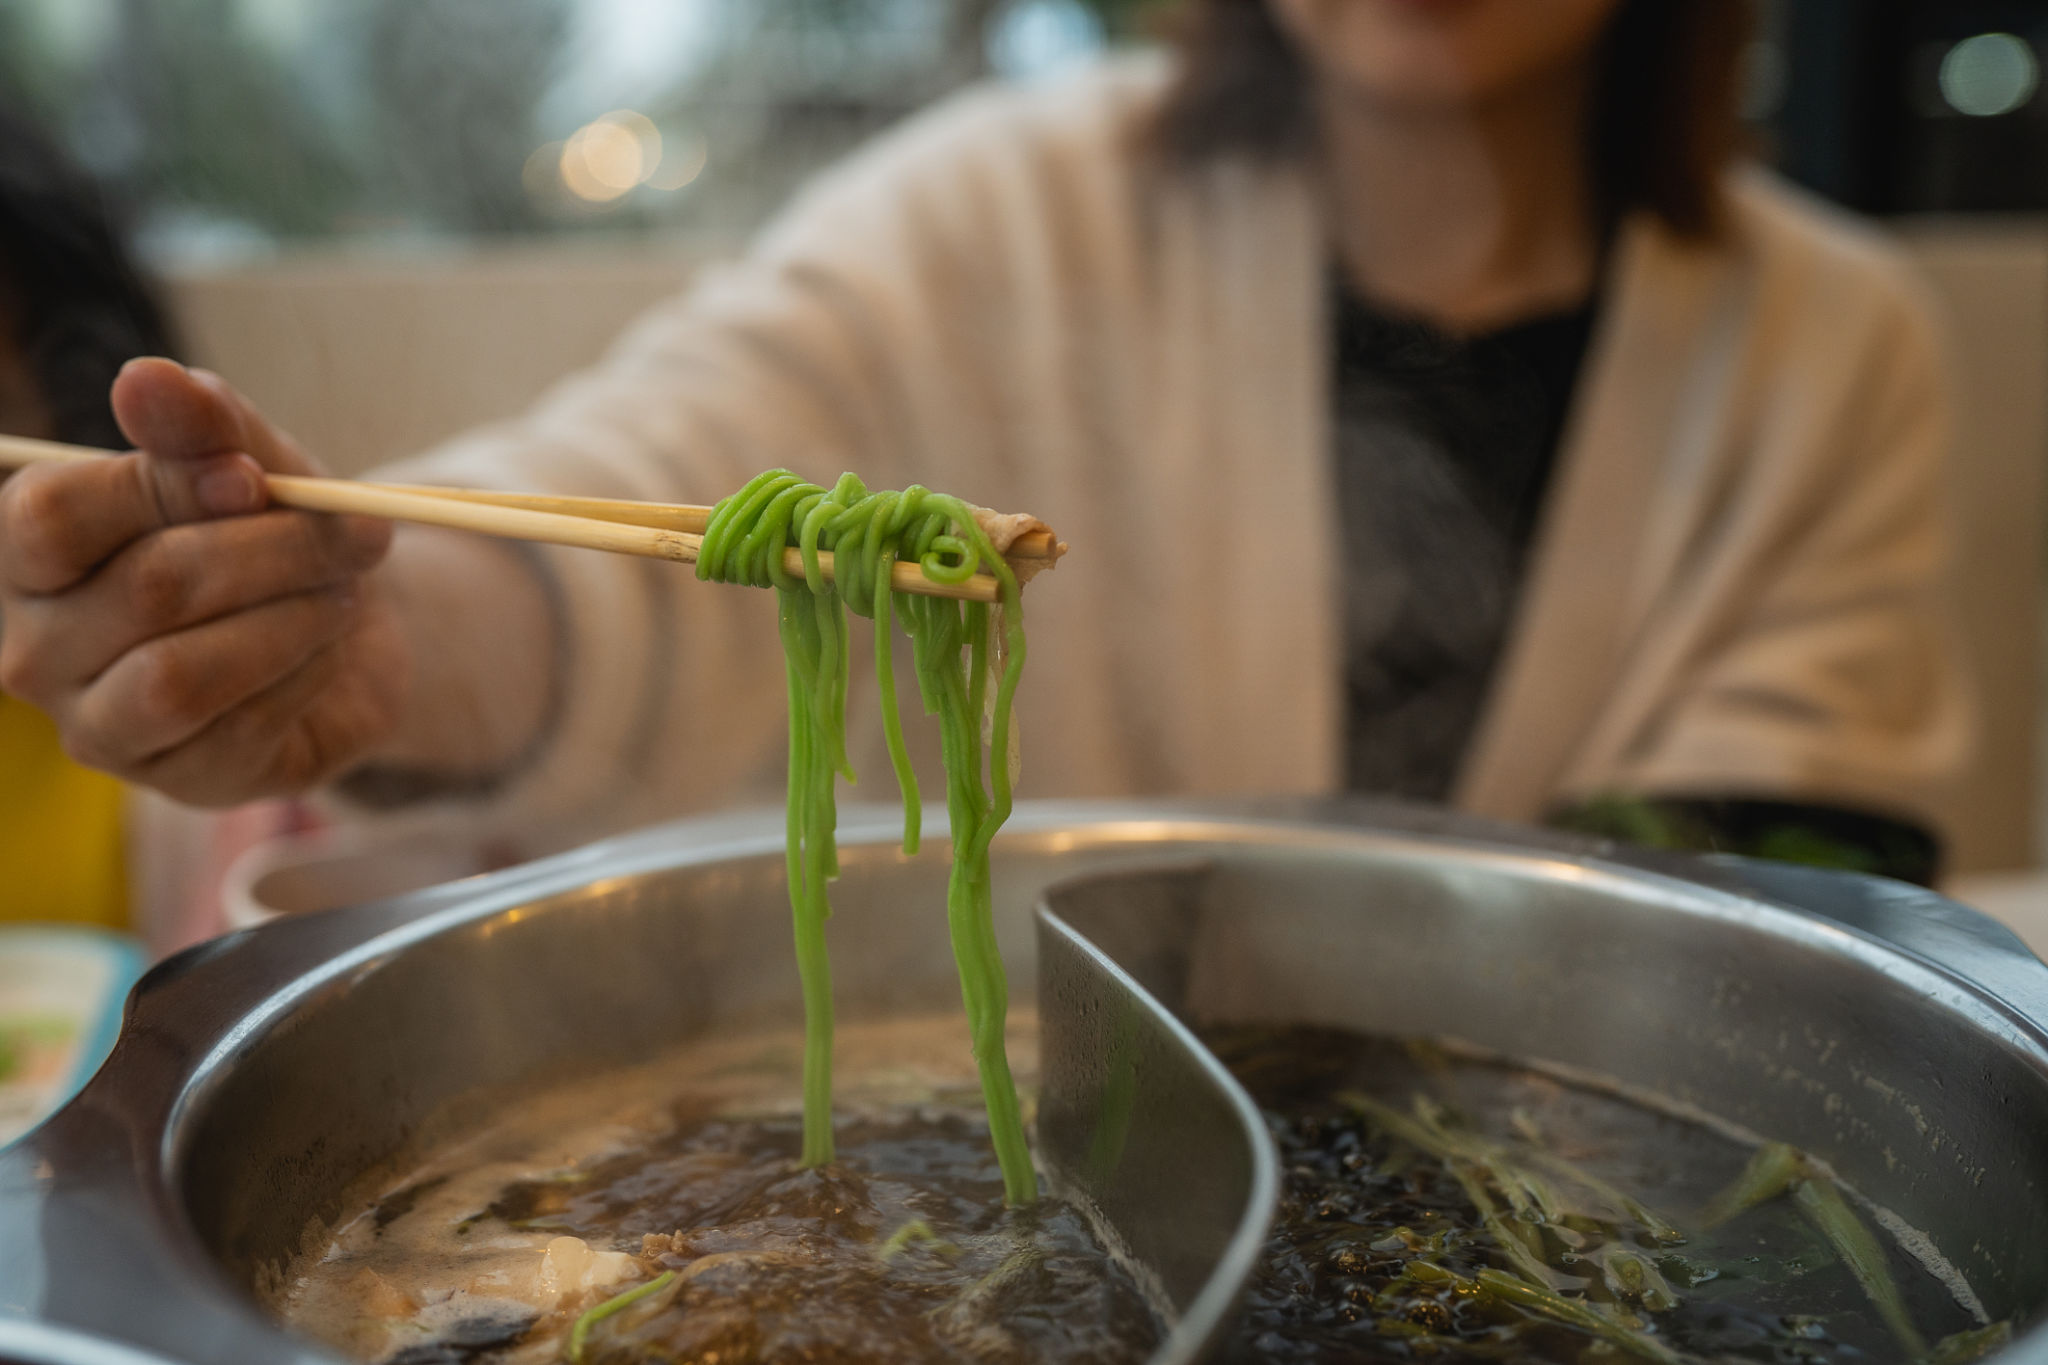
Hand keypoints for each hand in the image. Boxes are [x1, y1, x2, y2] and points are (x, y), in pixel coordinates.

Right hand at [0, 358, 409, 804]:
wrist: (343, 625)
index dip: (165, 488)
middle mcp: (36, 648)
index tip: (255, 477)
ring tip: (343, 590)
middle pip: (148, 589)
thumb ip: (202, 423)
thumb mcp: (252, 461)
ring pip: (184, 672)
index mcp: (30, 554)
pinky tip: (328, 646)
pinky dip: (308, 671)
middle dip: (274, 551)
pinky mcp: (178, 779)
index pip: (54, 516)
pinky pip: (244, 724)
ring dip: (292, 619)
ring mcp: (99, 726)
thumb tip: (145, 378)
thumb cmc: (268, 534)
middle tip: (356, 533)